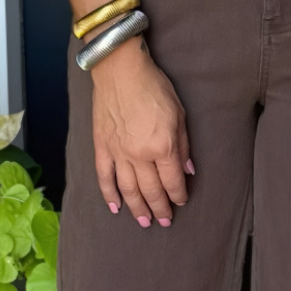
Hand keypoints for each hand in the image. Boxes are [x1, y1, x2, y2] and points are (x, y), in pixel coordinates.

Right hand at [90, 37, 192, 227]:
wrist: (119, 69)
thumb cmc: (153, 86)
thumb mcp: (179, 114)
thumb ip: (183, 146)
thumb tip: (188, 170)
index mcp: (162, 147)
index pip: (173, 181)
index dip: (179, 195)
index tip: (181, 202)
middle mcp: (140, 155)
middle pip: (151, 190)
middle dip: (160, 208)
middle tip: (165, 221)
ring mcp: (118, 153)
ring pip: (129, 190)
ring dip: (138, 208)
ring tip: (144, 221)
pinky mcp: (102, 147)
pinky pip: (104, 177)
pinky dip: (109, 195)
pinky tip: (115, 207)